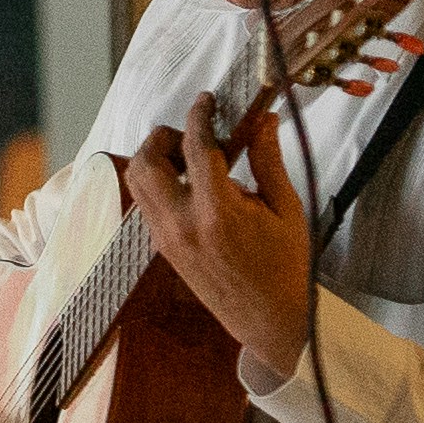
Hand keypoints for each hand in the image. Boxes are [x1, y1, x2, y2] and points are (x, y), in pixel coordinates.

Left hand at [118, 110, 316, 376]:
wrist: (268, 321)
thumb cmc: (285, 268)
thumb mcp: (286, 210)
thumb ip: (268, 161)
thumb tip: (262, 120)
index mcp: (218, 212)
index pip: (196, 147)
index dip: (199, 115)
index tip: (206, 100)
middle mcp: (182, 223)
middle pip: (146, 161)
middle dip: (164, 136)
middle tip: (193, 133)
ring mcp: (166, 237)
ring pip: (137, 182)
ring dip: (155, 159)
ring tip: (192, 159)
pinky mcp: (162, 248)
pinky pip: (145, 203)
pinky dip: (158, 183)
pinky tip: (190, 185)